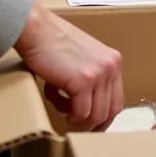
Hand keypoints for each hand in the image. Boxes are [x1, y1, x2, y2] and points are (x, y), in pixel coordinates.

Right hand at [14, 3, 122, 129]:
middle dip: (92, 124)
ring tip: (64, 110)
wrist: (38, 31)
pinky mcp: (83, 81)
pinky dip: (69, 114)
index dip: (104, 117)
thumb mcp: (84, 59)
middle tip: (75, 125)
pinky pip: (80, 113)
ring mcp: (99, 74)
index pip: (118, 99)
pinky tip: (58, 103)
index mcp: (113, 61)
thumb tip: (89, 107)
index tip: (91, 125)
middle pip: (110, 111)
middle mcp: (111, 66)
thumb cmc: (53, 44)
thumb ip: (92, 78)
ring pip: (96, 115)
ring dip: (78, 119)